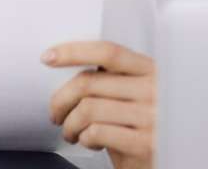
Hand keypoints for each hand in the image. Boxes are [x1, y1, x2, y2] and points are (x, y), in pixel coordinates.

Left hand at [44, 40, 155, 168]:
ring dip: (70, 124)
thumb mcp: (132, 94)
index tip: (48, 57)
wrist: (160, 162)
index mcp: (150, 70)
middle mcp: (155, 90)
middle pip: (88, 82)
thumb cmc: (139, 126)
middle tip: (56, 114)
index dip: (73, 51)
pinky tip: (89, 141)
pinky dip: (84, 138)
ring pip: (88, 109)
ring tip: (71, 132)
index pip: (108, 51)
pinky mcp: (146, 144)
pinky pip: (97, 132)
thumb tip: (64, 62)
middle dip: (61, 100)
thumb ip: (111, 77)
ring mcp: (153, 117)